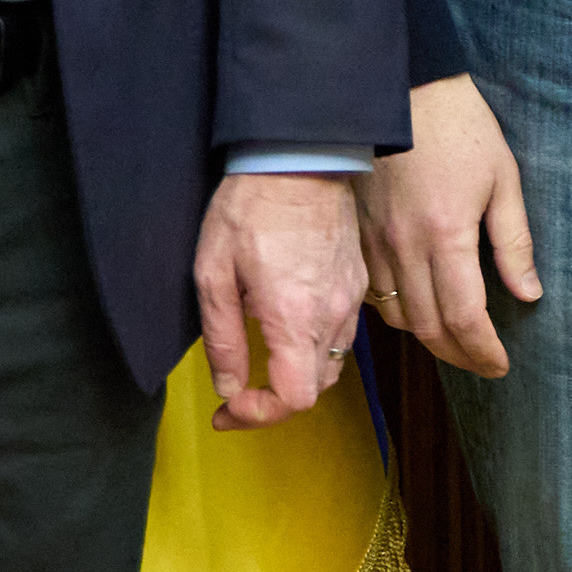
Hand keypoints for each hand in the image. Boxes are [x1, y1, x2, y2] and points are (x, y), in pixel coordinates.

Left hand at [193, 172, 363, 427]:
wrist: (301, 156)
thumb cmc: (250, 209)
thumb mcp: (213, 273)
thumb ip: (222, 338)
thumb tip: (228, 387)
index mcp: (293, 317)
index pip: (294, 399)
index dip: (260, 415)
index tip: (230, 406)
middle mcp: (331, 314)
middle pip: (315, 388)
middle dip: (275, 400)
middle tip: (238, 392)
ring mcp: (351, 297)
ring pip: (332, 363)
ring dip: (298, 374)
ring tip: (263, 360)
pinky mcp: (358, 279)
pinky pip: (341, 332)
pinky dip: (315, 346)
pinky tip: (288, 324)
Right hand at [356, 76, 540, 376]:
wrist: (404, 90)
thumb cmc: (462, 128)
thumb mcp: (504, 178)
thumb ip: (514, 241)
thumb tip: (529, 294)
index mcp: (447, 234)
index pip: (465, 318)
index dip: (483, 351)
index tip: (500, 364)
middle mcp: (406, 246)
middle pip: (429, 327)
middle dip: (459, 355)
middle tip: (482, 363)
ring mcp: (376, 242)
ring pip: (397, 316)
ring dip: (428, 338)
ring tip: (455, 342)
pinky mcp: (357, 234)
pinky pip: (373, 292)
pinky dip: (397, 312)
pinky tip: (418, 310)